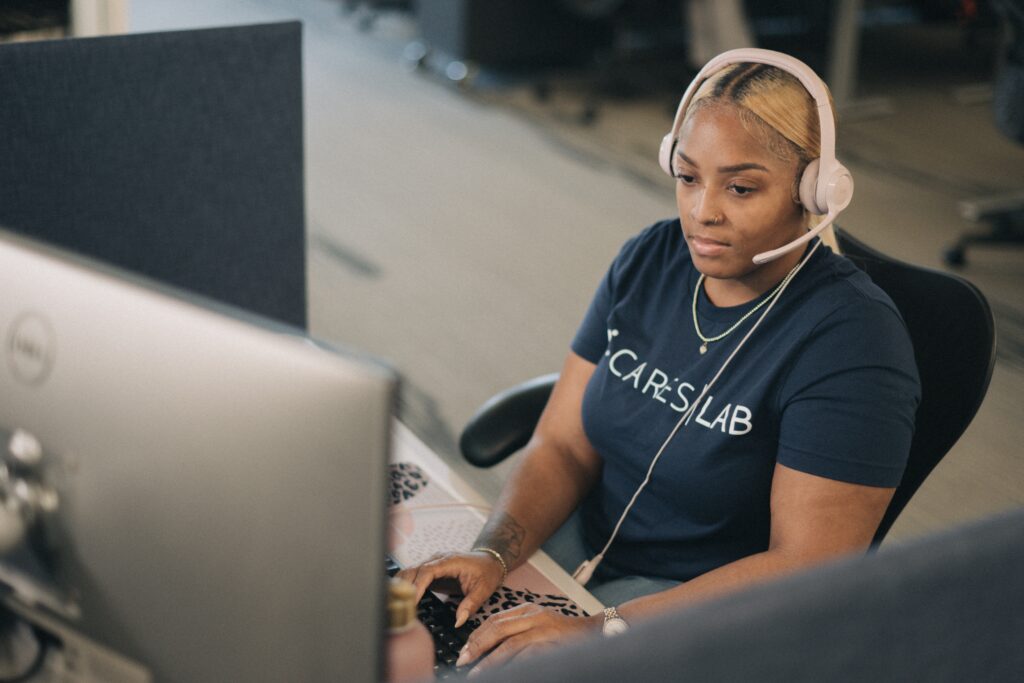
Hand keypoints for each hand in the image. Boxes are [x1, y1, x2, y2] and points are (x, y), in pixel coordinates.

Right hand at [396, 551, 505, 627]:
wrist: (490, 561)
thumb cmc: (487, 573)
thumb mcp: (484, 590)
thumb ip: (470, 605)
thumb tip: (458, 621)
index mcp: (450, 562)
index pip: (427, 571)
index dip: (418, 585)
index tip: (413, 601)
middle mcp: (438, 559)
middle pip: (414, 569)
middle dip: (405, 587)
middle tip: (401, 607)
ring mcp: (433, 563)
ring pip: (410, 570)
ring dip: (402, 585)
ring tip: (396, 604)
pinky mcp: (430, 570)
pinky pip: (414, 575)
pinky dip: (406, 585)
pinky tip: (401, 598)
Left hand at [455, 602, 601, 674]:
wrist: (597, 633)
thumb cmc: (565, 634)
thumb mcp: (539, 626)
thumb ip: (517, 631)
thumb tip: (489, 649)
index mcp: (528, 610)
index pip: (494, 620)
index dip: (477, 636)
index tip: (464, 651)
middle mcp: (534, 616)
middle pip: (498, 629)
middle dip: (477, 646)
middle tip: (463, 661)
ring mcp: (544, 630)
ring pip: (509, 645)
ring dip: (490, 662)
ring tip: (476, 674)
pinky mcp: (553, 644)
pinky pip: (527, 657)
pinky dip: (512, 667)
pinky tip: (504, 675)